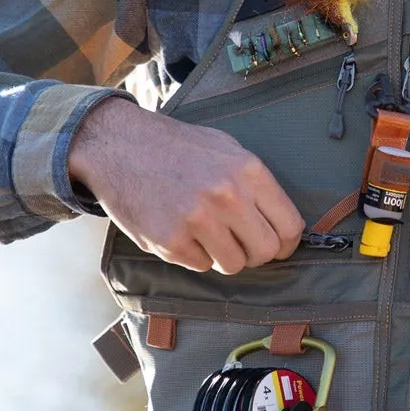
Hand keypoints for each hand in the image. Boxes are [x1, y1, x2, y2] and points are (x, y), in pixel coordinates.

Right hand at [69, 97, 304, 273]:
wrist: (119, 144)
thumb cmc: (177, 147)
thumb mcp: (227, 148)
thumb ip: (256, 183)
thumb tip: (280, 220)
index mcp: (248, 171)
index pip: (290, 226)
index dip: (287, 243)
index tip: (279, 245)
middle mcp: (227, 196)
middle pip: (266, 251)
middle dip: (257, 253)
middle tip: (242, 244)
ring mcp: (198, 220)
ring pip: (234, 265)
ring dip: (225, 256)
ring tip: (209, 235)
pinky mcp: (170, 241)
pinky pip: (200, 266)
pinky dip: (194, 255)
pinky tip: (182, 231)